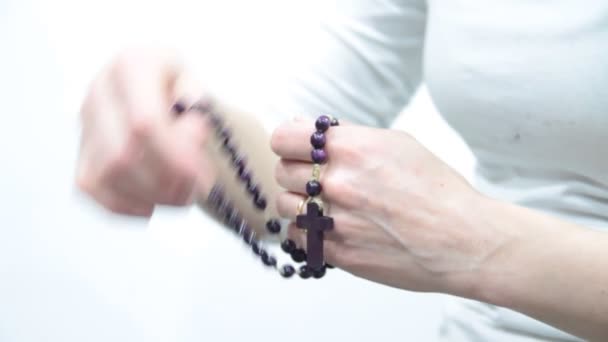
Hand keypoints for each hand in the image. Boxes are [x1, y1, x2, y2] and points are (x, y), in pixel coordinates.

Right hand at [77, 48, 214, 216]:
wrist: (163, 94)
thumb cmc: (183, 90)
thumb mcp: (199, 86)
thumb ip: (197, 103)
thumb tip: (192, 118)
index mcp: (132, 66)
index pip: (145, 122)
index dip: (174, 157)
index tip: (202, 177)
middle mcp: (100, 91)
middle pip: (123, 154)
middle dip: (165, 182)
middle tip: (199, 189)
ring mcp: (85, 124)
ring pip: (107, 175)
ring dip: (152, 196)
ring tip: (184, 195)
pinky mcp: (82, 153)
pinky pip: (93, 188)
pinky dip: (127, 204)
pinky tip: (155, 203)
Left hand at [271, 120, 504, 294]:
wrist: (462, 239)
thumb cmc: (435, 189)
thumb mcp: (396, 144)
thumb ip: (348, 136)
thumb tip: (306, 129)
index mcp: (352, 148)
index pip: (284, 138)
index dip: (288, 143)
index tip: (295, 149)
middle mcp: (338, 181)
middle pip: (282, 171)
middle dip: (297, 172)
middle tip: (316, 178)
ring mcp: (335, 219)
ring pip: (285, 204)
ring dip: (299, 202)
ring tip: (323, 204)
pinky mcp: (338, 252)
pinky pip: (299, 236)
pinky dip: (308, 230)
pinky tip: (329, 226)